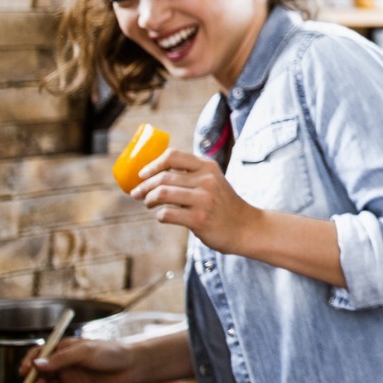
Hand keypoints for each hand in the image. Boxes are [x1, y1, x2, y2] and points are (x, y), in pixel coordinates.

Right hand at [22, 337, 139, 382]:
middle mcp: (63, 363)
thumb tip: (38, 364)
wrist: (132, 368)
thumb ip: (62, 358)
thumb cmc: (112, 353)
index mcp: (64, 349)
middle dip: (32, 378)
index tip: (26, 370)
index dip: (30, 361)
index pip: (40, 353)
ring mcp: (68, 376)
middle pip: (39, 371)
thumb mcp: (86, 351)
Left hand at [133, 148, 262, 255]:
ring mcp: (204, 199)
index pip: (173, 156)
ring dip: (149, 200)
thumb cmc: (223, 204)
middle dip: (144, 186)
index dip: (152, 164)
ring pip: (162, 193)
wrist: (246, 227)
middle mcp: (206, 180)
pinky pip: (167, 213)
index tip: (142, 174)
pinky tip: (163, 216)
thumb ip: (191, 174)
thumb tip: (154, 173)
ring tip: (148, 204)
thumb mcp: (213, 180)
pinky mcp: (199, 219)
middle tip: (136, 194)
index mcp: (208, 166)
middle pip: (163, 177)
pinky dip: (159, 215)